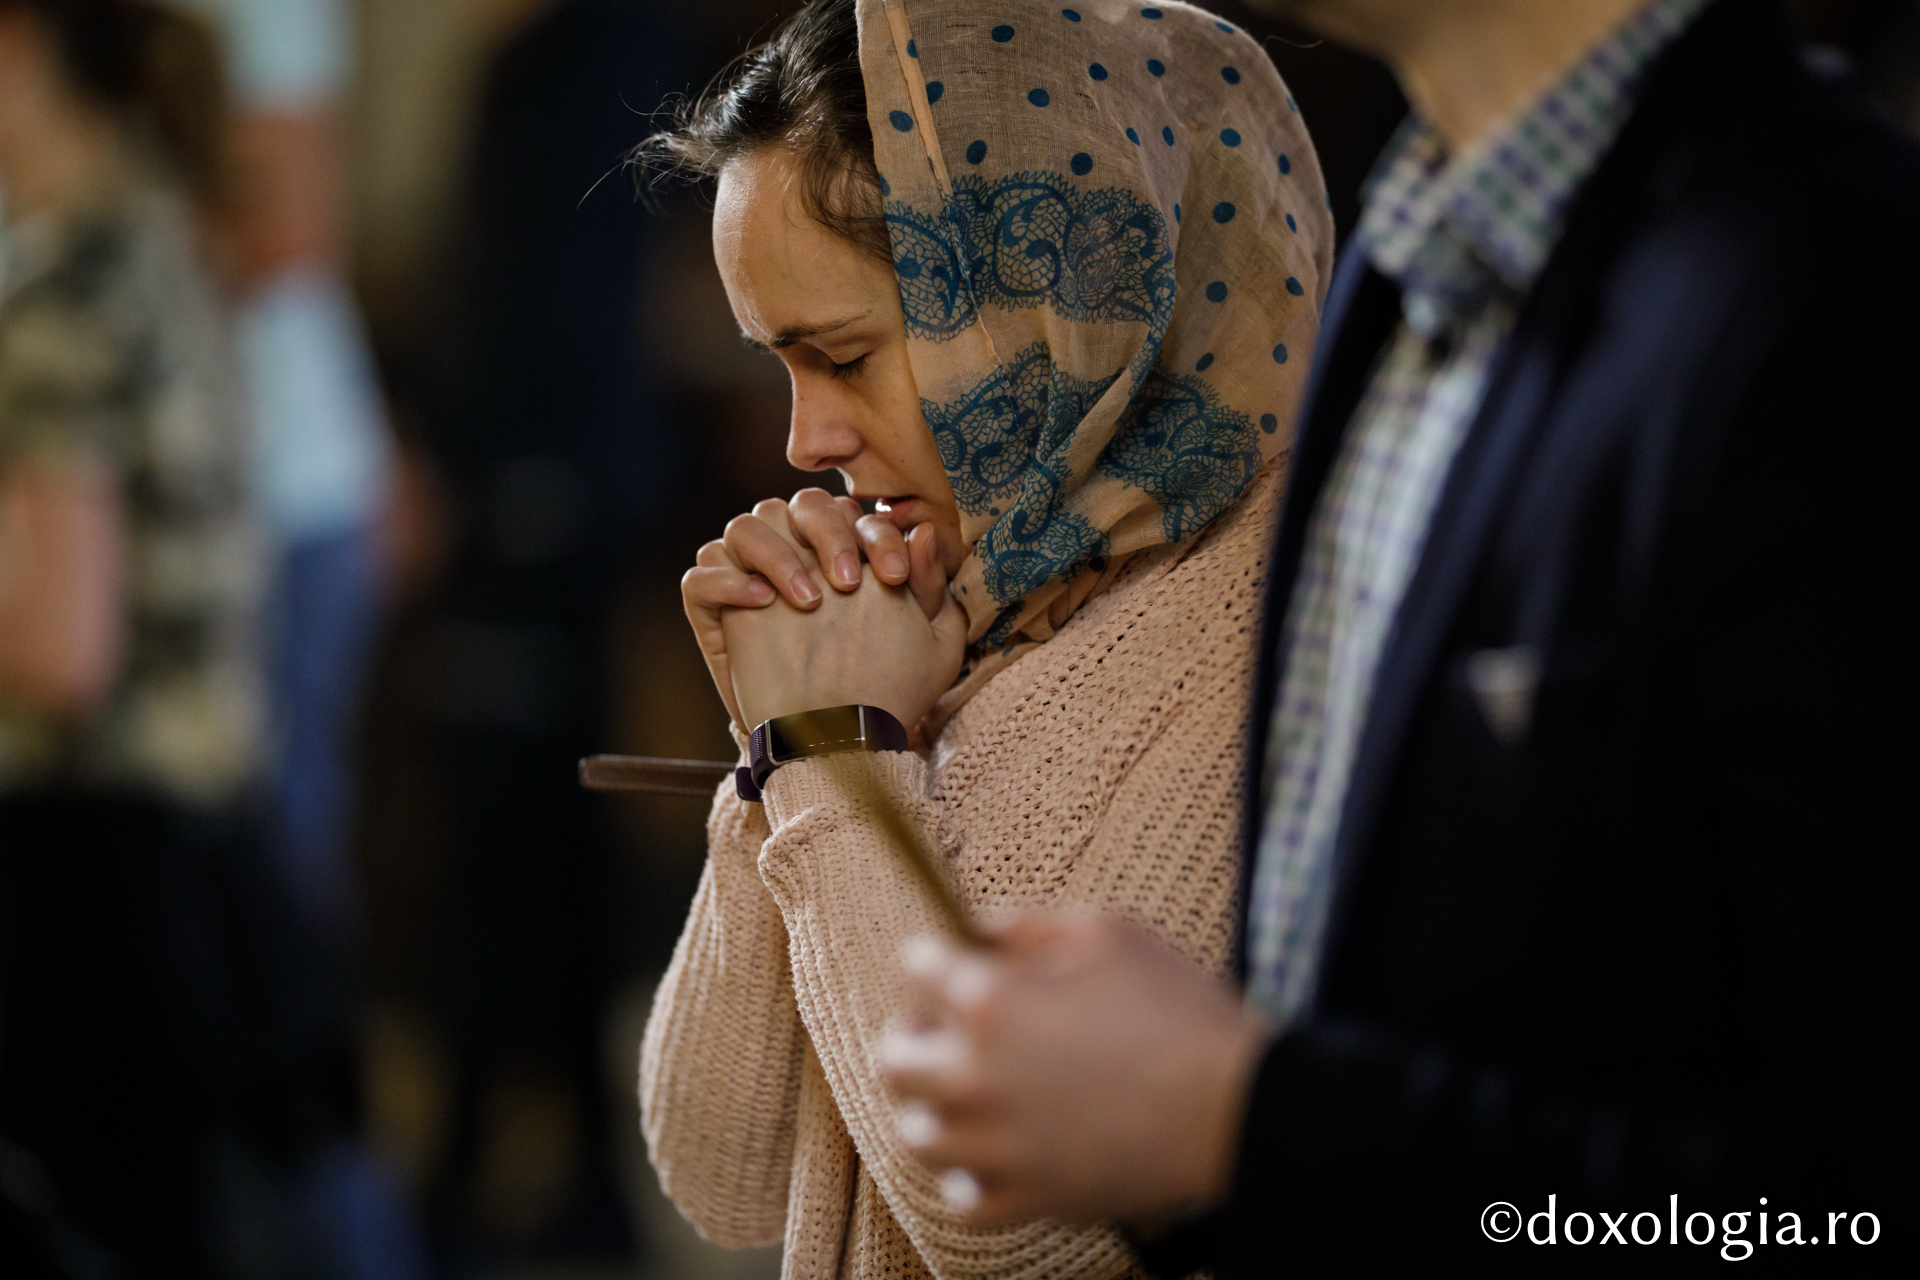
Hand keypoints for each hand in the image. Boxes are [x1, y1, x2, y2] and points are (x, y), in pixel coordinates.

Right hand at [681, 488, 948, 727]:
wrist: (833, 740)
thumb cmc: (885, 687)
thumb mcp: (928, 646)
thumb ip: (929, 587)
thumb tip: (926, 533)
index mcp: (846, 548)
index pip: (856, 516)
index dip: (878, 537)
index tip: (897, 577)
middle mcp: (796, 552)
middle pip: (801, 506)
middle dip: (829, 533)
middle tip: (850, 583)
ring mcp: (750, 576)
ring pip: (746, 527)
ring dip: (778, 553)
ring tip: (808, 601)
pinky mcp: (712, 609)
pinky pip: (701, 576)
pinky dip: (727, 581)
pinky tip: (762, 602)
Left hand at [880, 912, 1270, 1230]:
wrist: (1239, 1104)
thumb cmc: (1179, 1008)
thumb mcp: (1107, 932)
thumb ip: (1027, 923)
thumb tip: (977, 929)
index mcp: (992, 1001)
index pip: (919, 969)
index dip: (934, 955)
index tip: (947, 958)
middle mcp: (979, 1075)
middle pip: (894, 1059)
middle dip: (911, 1033)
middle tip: (939, 1028)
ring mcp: (1002, 1144)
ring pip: (919, 1135)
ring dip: (931, 1107)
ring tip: (960, 1093)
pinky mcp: (1033, 1196)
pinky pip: (963, 1202)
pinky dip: (965, 1180)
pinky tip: (988, 1156)